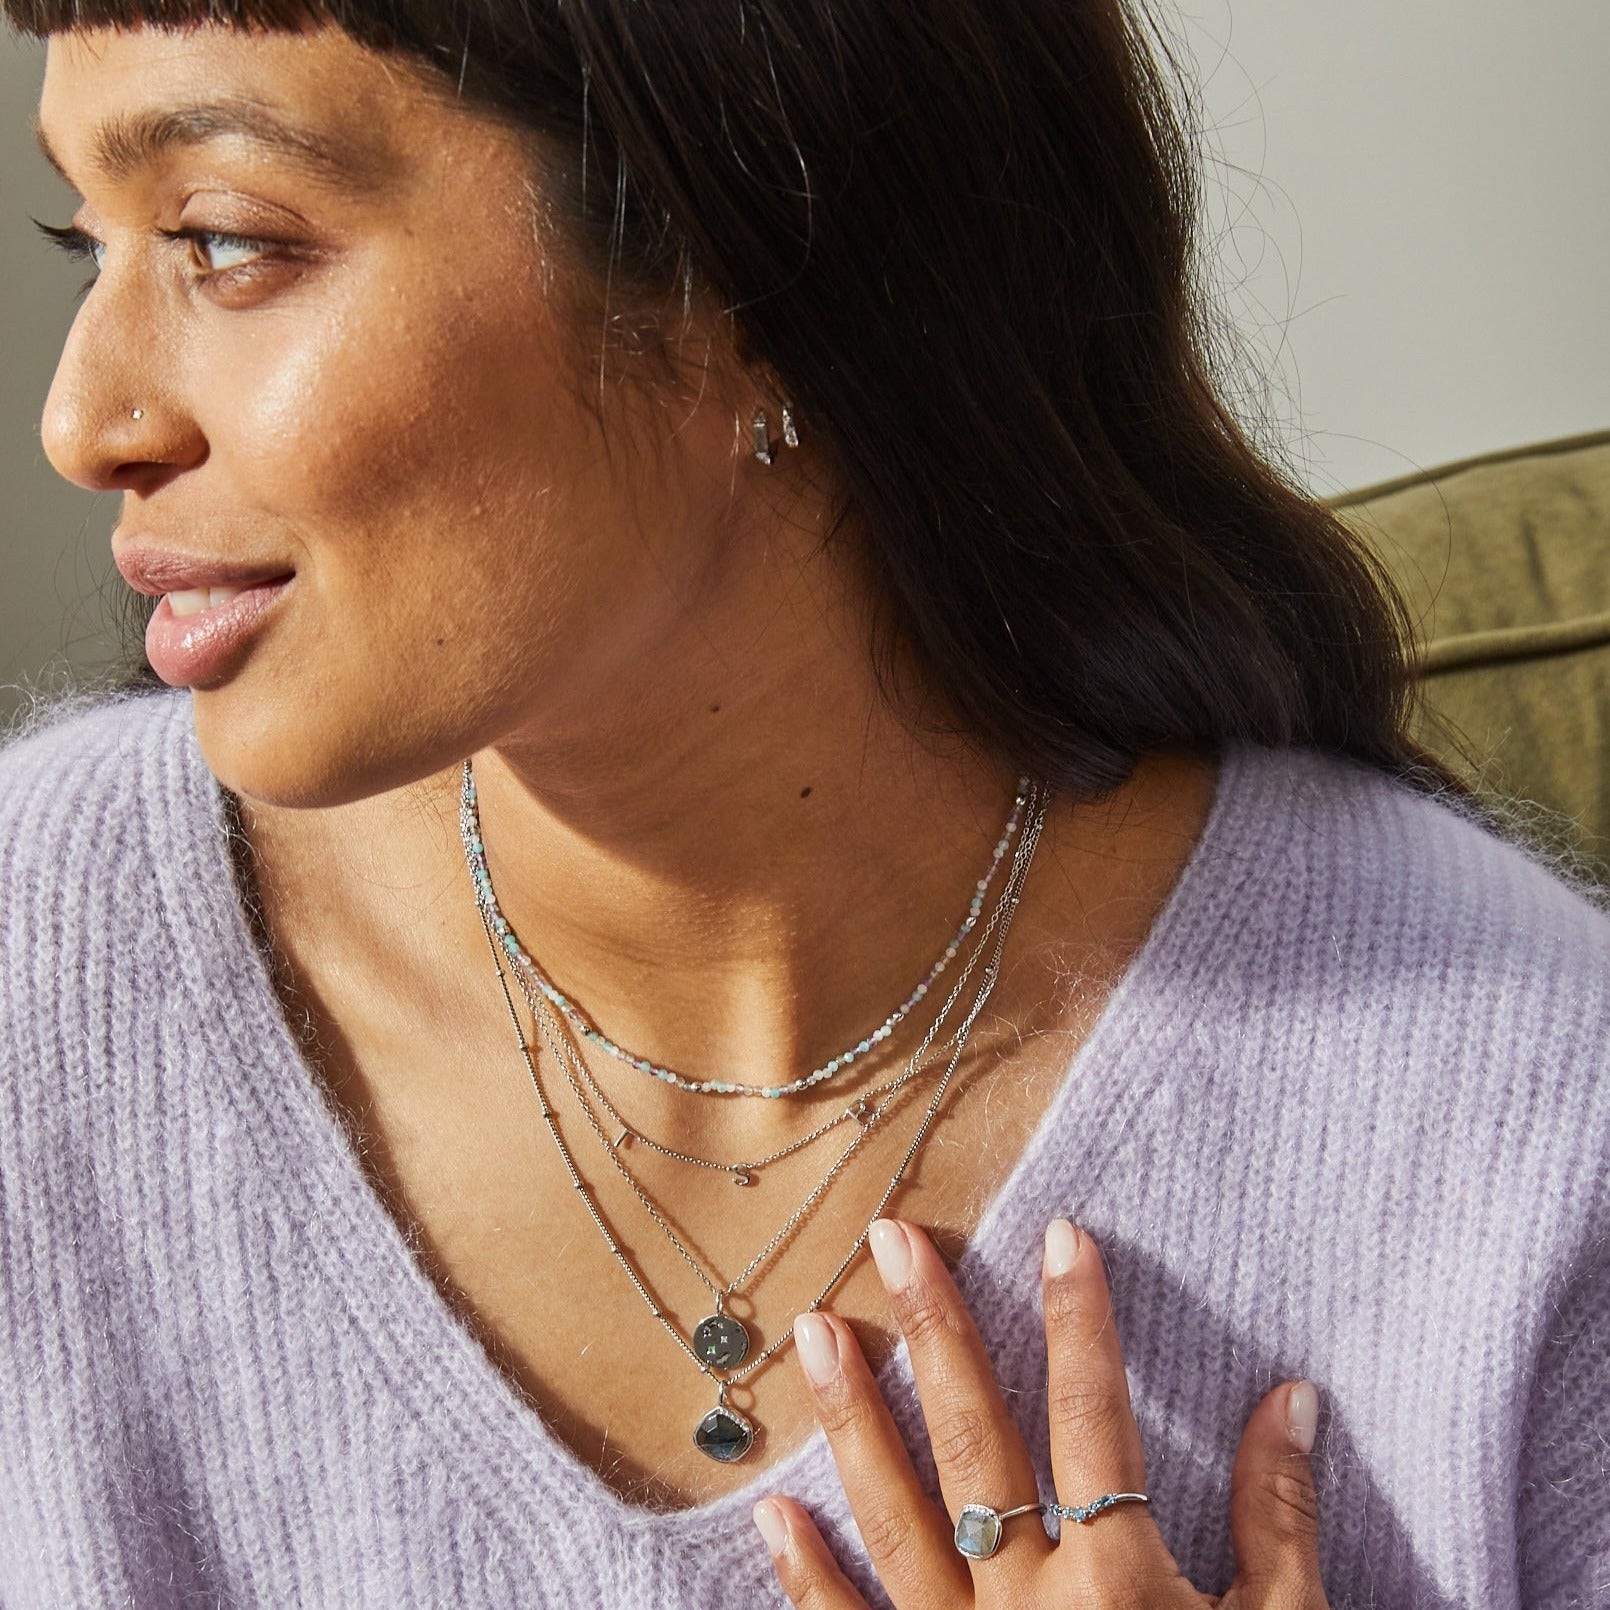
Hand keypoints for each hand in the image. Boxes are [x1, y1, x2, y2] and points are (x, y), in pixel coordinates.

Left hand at [754, 1218, 1326, 1608]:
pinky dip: (808, 1579)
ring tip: (816, 1331)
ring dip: (853, 1421)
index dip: (1079, 1320)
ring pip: (897, 1521)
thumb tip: (1290, 1395)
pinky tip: (772, 1509)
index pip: (1093, 1417)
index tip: (1058, 1230)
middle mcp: (1029, 1608)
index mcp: (1119, 1585)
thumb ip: (1279, 1517)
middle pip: (975, 1445)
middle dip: (934, 1334)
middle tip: (889, 1240)